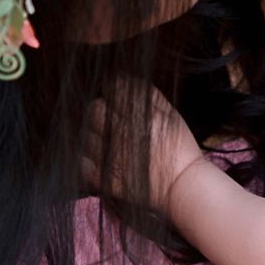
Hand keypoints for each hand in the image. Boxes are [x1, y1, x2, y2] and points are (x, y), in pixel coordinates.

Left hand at [82, 85, 204, 213]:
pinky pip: (83, 162)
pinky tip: (99, 157)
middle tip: (110, 118)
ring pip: (86, 134)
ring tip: (106, 139)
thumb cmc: (180, 147)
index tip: (116, 96)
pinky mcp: (104, 178)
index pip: (112, 87)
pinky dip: (87, 158)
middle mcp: (121, 133)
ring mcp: (110, 157)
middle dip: (100, 109)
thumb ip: (149, 93)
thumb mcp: (171, 114)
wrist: (182, 185)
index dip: (113, 89)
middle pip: (94, 109)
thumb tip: (127, 79)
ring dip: (93, 134)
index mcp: (140, 114)